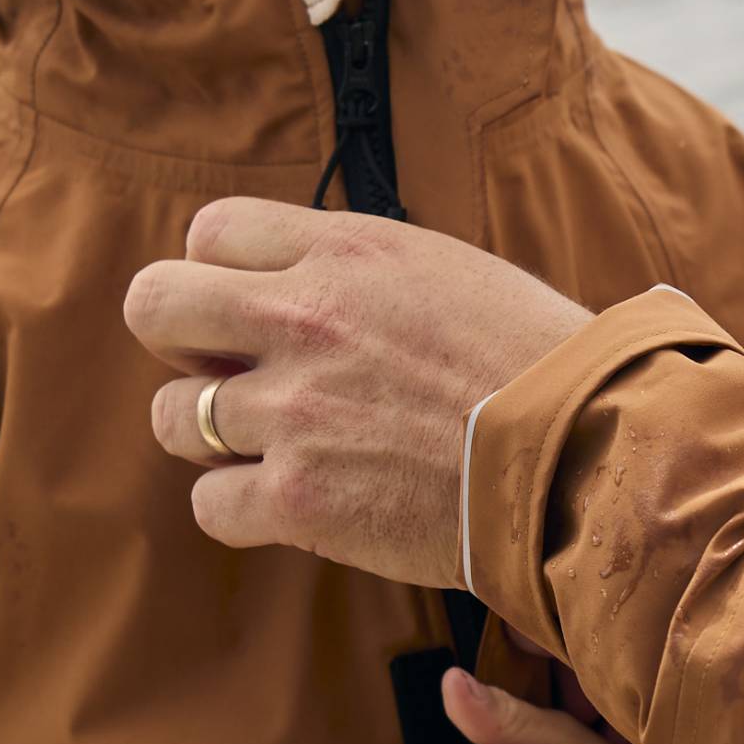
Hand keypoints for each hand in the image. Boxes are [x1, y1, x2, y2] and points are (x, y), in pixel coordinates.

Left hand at [125, 200, 595, 586]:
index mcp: (344, 253)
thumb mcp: (452, 273)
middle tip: (233, 372)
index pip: (209, 233)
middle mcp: (303, 320)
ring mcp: (294, 412)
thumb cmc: (543, 367)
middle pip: (153, 306)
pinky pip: (209, 504)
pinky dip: (243, 510)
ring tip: (281, 448)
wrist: (590, 456)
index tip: (257, 310)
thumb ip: (363, 272)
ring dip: (212, 435)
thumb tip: (314, 283)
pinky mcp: (301, 499)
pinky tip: (300, 505)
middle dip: (182, 342)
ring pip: (171, 416)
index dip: (223, 275)